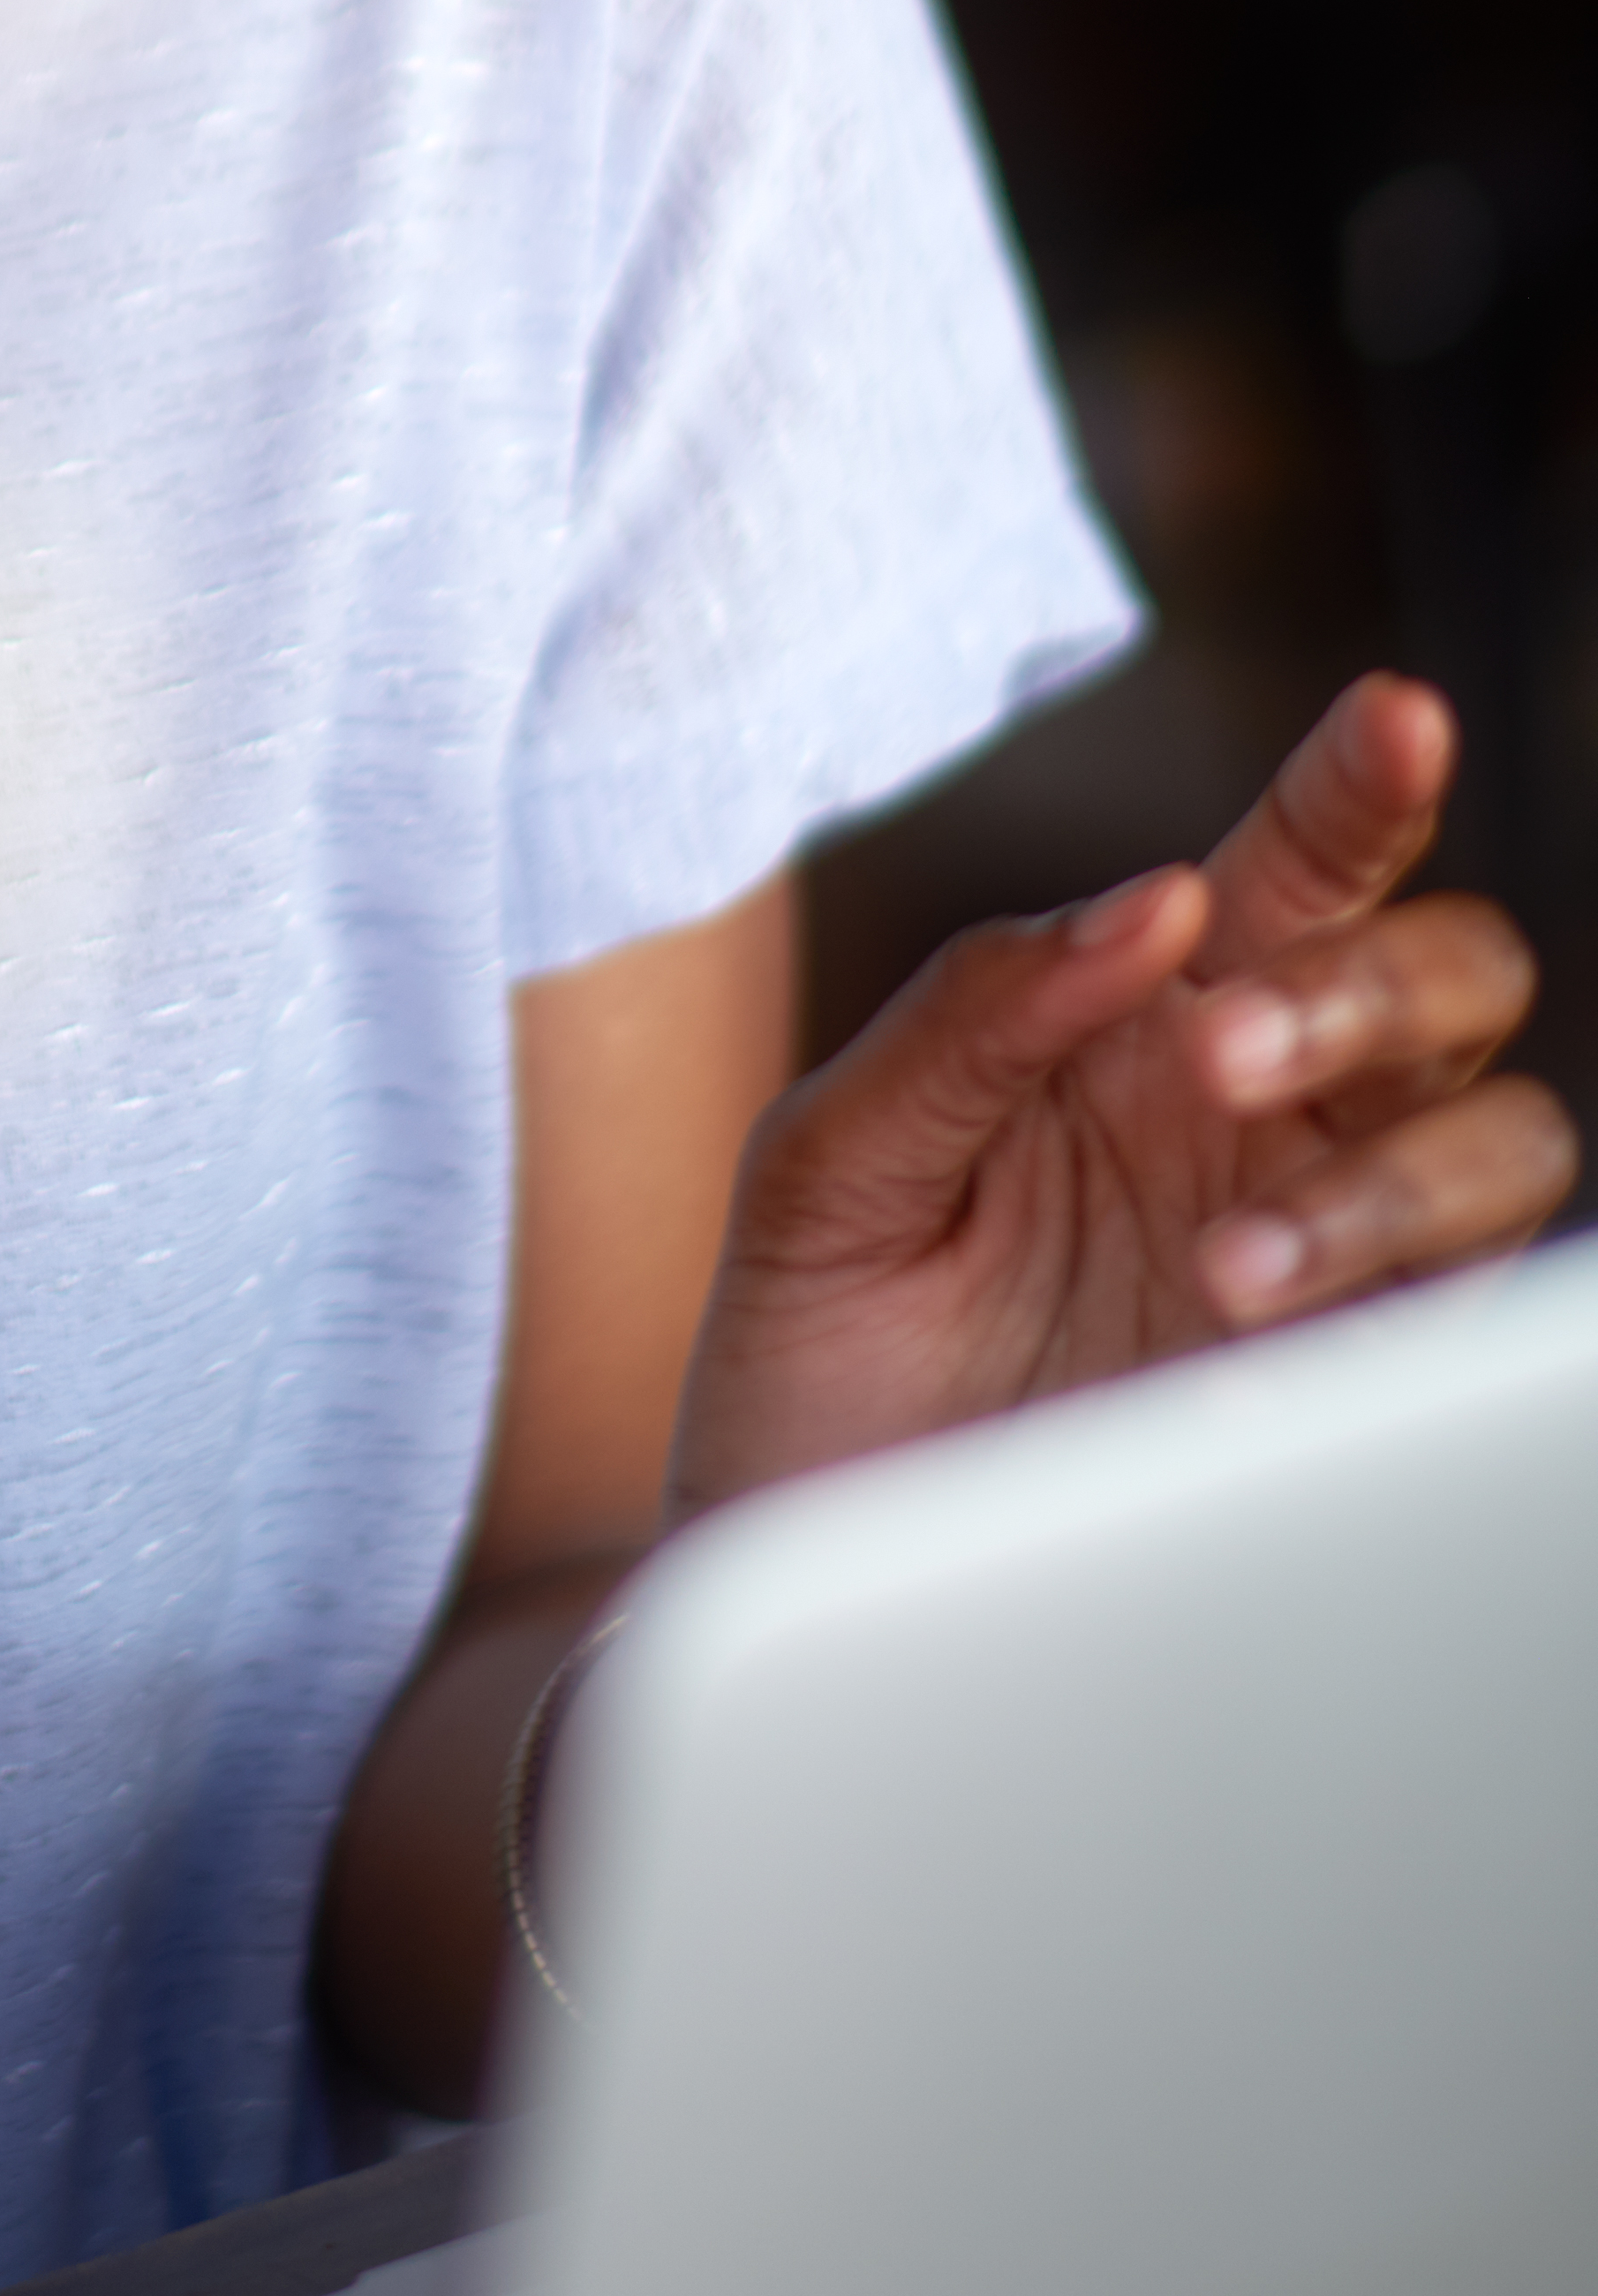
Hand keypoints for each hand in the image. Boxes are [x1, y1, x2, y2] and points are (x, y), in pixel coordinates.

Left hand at [668, 672, 1573, 1520]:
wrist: (793, 1577)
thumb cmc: (812, 1355)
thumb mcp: (831, 1165)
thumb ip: (971, 1014)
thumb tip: (1155, 902)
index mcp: (1141, 1020)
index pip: (1295, 865)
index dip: (1366, 784)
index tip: (1395, 717)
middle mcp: (1264, 1120)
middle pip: (1449, 980)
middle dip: (1372, 986)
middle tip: (1226, 1046)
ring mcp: (1321, 1258)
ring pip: (1502, 1140)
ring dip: (1389, 1174)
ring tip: (1219, 1260)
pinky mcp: (1341, 1402)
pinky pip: (1465, 1320)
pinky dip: (1399, 1302)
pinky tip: (1262, 1330)